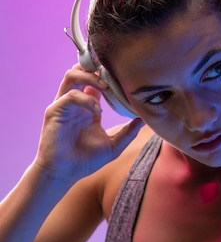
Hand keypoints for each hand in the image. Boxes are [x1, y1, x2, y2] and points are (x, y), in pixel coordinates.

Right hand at [33, 65, 142, 185]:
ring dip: (89, 77)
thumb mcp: (113, 145)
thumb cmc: (86, 160)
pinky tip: (97, 110)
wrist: (65, 174)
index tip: (123, 75)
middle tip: (112, 73)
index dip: (106, 74)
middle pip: (80, 70)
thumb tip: (145, 120)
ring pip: (71, 75)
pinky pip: (70, 95)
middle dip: (95, 67)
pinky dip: (85, 99)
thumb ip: (128, 131)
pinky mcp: (54, 111)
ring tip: (105, 87)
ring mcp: (63, 105)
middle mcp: (74, 102)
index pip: (94, 79)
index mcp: (87, 106)